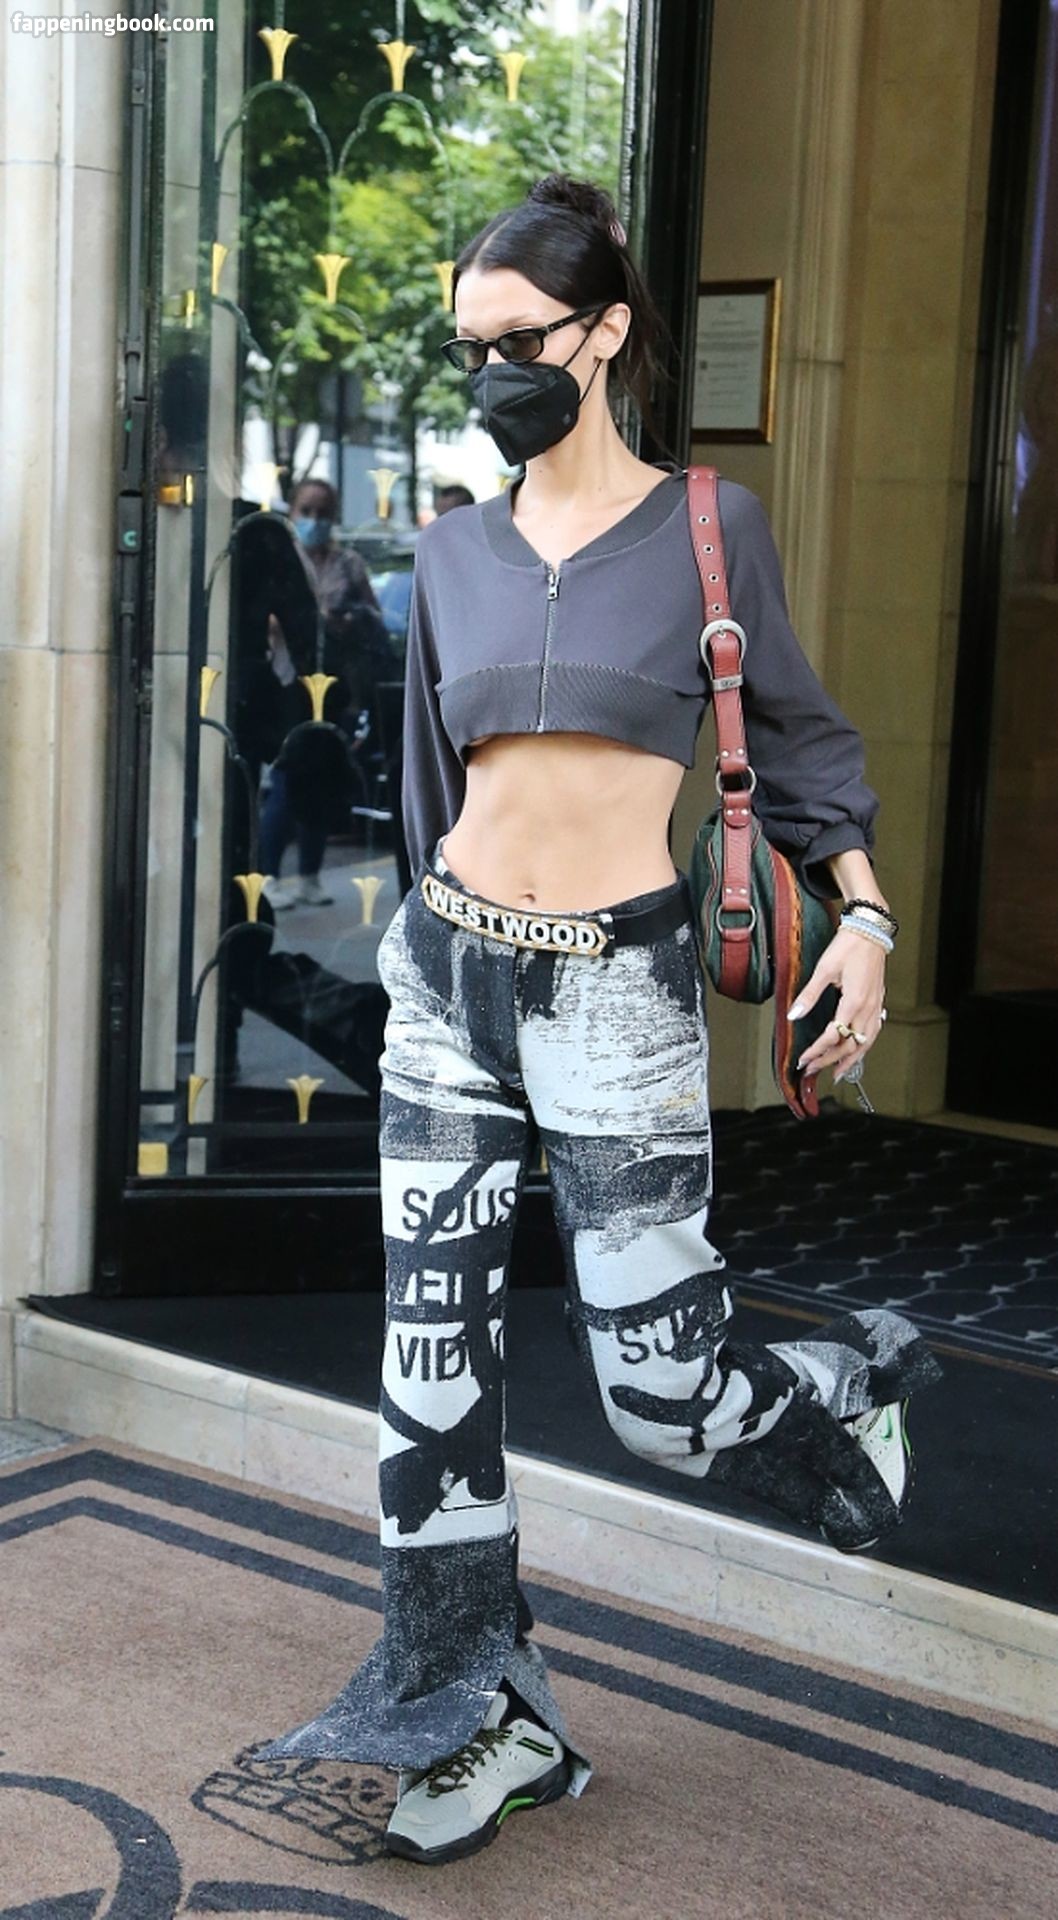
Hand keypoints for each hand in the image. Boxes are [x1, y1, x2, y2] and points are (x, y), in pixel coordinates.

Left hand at [788, 926, 887, 1081]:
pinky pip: (874, 1031)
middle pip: (851, 1045)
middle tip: (813, 1069)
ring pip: (866, 1042)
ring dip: (851, 1059)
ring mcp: (875, 1005)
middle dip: (830, 1060)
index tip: (804, 1058)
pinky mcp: (878, 1001)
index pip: (833, 1036)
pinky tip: (858, 1049)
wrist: (870, 929)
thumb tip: (793, 1015)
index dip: (817, 1051)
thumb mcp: (824, 969)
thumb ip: (809, 995)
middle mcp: (867, 1008)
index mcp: (854, 1002)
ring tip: (838, 1071)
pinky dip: (864, 1045)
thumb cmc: (849, 945)